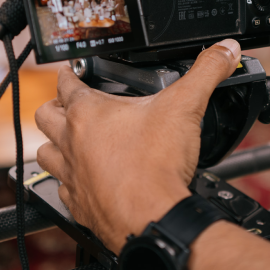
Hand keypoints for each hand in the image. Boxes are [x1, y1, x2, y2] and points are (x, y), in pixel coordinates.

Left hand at [35, 39, 241, 252]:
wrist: (153, 218)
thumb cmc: (157, 166)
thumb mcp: (186, 106)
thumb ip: (206, 72)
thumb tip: (224, 50)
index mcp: (88, 113)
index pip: (66, 82)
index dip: (70, 72)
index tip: (73, 70)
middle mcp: (71, 142)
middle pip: (45, 115)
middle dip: (55, 106)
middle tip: (69, 105)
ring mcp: (71, 175)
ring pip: (45, 153)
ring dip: (55, 144)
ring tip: (71, 141)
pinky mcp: (78, 204)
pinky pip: (62, 189)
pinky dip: (70, 182)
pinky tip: (86, 181)